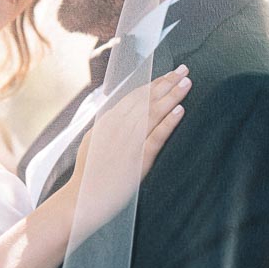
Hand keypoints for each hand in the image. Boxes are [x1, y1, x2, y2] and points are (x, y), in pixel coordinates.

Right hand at [65, 65, 190, 232]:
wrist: (82, 198)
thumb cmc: (88, 173)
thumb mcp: (92, 140)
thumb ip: (105, 123)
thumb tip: (112, 106)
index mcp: (107, 122)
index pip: (134, 97)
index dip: (153, 84)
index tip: (168, 74)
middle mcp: (118, 128)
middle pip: (147, 100)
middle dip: (166, 83)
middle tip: (184, 69)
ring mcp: (129, 143)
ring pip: (153, 114)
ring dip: (171, 97)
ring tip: (186, 83)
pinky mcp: (138, 160)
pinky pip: (156, 138)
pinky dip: (168, 123)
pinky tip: (180, 111)